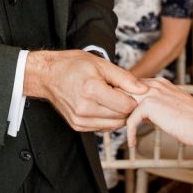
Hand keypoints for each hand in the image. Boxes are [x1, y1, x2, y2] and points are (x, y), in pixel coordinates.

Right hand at [24, 50, 148, 131]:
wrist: (48, 75)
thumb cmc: (73, 65)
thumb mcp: (101, 64)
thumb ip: (125, 78)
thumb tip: (144, 90)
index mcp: (91, 90)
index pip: (126, 105)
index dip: (133, 98)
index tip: (130, 89)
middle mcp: (84, 108)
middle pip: (122, 117)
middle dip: (127, 106)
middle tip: (122, 93)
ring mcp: (80, 120)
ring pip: (114, 125)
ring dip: (118, 114)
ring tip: (112, 98)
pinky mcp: (78, 126)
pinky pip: (103, 127)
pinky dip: (108, 118)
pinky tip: (103, 105)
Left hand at [126, 77, 192, 149]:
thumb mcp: (174, 107)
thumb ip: (160, 107)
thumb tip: (148, 117)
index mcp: (161, 83)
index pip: (134, 87)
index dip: (127, 101)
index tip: (124, 116)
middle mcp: (155, 84)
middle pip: (125, 91)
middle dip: (120, 108)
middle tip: (116, 124)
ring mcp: (151, 93)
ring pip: (125, 103)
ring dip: (121, 119)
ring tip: (122, 132)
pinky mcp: (149, 105)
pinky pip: (131, 120)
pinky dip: (130, 133)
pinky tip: (132, 143)